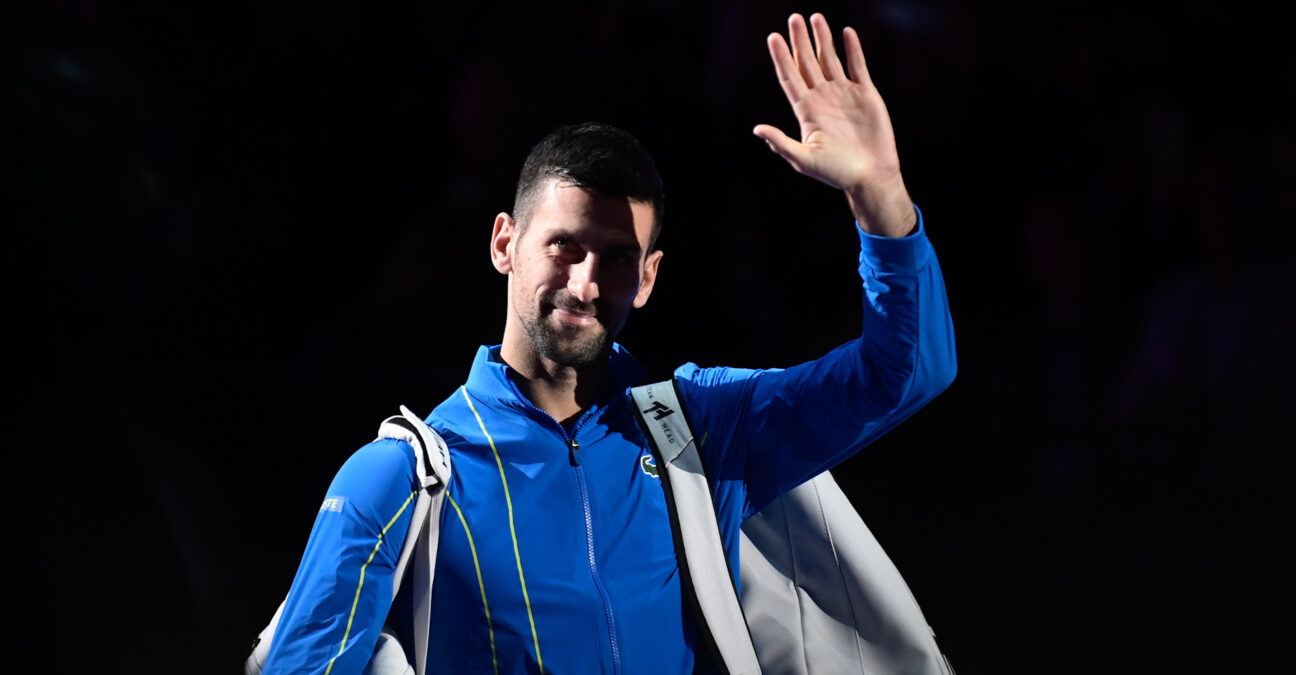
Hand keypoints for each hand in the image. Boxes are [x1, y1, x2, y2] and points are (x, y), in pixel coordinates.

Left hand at [755, 13, 915, 236]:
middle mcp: (823, 98)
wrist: (870, 175)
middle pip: (807, 63)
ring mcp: (844, 94)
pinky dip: (852, 49)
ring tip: (815, 18)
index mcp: (806, 110)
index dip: (781, 57)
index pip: (790, 77)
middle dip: (800, 41)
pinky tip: (846, 32)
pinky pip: (857, 66)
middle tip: (793, 18)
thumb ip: (781, 143)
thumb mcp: (804, 160)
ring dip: (823, 39)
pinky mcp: (865, 94)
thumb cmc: (836, 173)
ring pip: (830, 59)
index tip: (772, 37)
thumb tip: (757, 129)